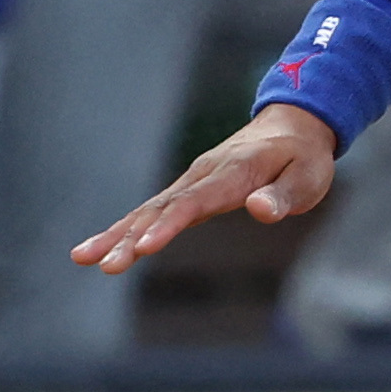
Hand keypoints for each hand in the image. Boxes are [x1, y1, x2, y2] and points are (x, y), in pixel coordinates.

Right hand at [75, 104, 337, 275]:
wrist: (292, 125)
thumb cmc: (302, 157)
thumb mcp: (308, 177)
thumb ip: (284, 195)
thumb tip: (259, 210)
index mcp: (234, 173)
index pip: (196, 202)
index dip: (169, 225)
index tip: (143, 247)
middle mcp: (204, 174)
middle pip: (162, 208)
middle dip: (131, 238)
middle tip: (105, 266)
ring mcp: (191, 181)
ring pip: (148, 209)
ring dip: (117, 235)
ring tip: (83, 258)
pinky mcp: (186, 190)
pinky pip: (151, 210)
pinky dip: (124, 228)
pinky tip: (97, 250)